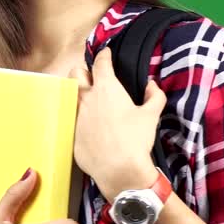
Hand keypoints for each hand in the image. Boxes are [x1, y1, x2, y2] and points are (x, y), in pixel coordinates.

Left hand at [67, 46, 165, 200]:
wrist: (119, 169)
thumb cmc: (136, 139)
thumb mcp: (151, 115)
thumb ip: (154, 96)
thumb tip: (152, 85)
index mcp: (106, 88)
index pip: (101, 62)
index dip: (104, 55)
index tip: (106, 54)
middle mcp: (86, 97)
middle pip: (77, 72)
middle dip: (84, 71)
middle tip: (93, 77)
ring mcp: (74, 114)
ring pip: (69, 94)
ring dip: (78, 93)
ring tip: (88, 100)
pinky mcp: (69, 131)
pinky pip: (69, 117)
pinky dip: (76, 115)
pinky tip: (85, 123)